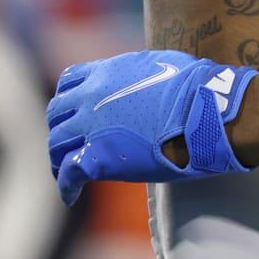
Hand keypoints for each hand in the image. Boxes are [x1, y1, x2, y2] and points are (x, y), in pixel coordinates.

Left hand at [45, 49, 256, 204]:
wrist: (202, 110)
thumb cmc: (192, 87)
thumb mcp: (156, 64)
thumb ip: (135, 72)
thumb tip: (141, 77)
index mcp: (105, 73)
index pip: (68, 82)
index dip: (67, 99)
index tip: (72, 111)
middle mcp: (90, 97)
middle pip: (56, 113)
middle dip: (59, 128)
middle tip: (66, 144)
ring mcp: (90, 128)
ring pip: (56, 143)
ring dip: (58, 158)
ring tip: (64, 173)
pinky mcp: (98, 158)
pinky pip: (69, 174)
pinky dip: (66, 185)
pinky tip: (71, 195)